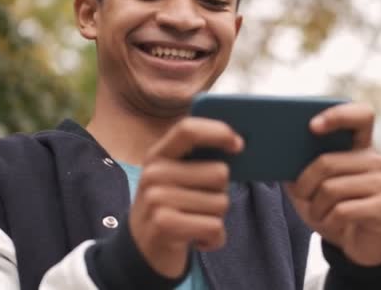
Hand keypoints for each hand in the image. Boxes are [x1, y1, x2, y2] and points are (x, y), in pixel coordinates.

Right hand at [129, 118, 243, 277]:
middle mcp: (154, 173)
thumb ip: (198, 161)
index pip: (188, 130)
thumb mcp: (175, 178)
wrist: (142, 250)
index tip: (238, 145)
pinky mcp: (164, 224)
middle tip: (200, 205)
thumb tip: (238, 145)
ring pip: (221, 203)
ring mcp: (156, 198)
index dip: (218, 132)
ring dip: (216, 218)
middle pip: (219, 173)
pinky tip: (197, 239)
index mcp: (158, 155)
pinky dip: (214, 238)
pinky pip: (215, 227)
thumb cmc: (171, 208)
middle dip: (220, 193)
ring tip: (195, 222)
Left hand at [285, 103, 380, 265]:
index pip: (361, 115)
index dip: (337, 115)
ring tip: (319, 213)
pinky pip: (342, 210)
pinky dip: (328, 222)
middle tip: (302, 196)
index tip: (312, 126)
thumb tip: (274, 151)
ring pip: (331, 189)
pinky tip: (333, 224)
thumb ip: (298, 166)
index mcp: (359, 146)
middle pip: (327, 162)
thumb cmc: (331, 207)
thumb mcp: (310, 185)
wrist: (358, 244)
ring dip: (315, 208)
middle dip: (304, 184)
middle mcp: (376, 159)